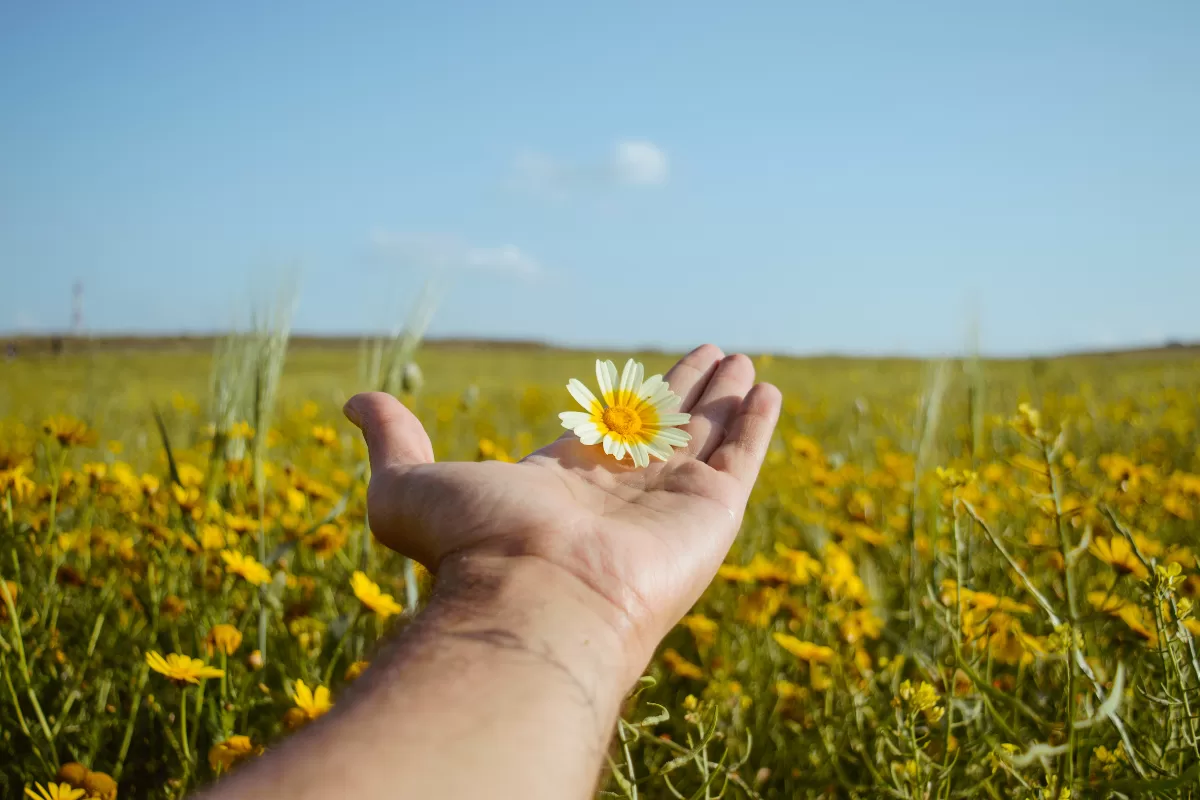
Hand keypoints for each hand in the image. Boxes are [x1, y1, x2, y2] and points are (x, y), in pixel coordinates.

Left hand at [343, 345, 781, 679]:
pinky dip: (757, 422)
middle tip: (709, 354)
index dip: (625, 398)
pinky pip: (742, 455)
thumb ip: (392, 439)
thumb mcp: (409, 484)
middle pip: (661, 426)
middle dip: (684, 391)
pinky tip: (765, 388)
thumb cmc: (472, 547)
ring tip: (741, 361)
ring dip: (724, 398)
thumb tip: (355, 399)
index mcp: (563, 481)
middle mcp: (621, 490)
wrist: (537, 598)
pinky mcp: (712, 509)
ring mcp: (669, 499)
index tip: (640, 372)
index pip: (604, 430)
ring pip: (705, 435)